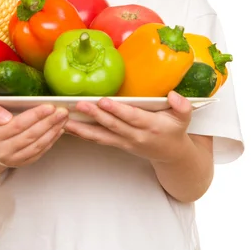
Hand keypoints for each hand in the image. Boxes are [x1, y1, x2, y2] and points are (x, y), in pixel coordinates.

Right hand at [0, 103, 68, 168]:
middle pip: (31, 136)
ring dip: (53, 131)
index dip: (36, 116)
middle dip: (50, 122)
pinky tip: (58, 130)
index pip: (18, 125)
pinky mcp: (20, 163)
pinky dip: (51, 142)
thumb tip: (6, 117)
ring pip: (37, 145)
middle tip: (62, 111)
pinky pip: (38, 153)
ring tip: (63, 119)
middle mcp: (3, 152)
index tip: (50, 106)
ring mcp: (12, 160)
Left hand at [64, 91, 192, 162]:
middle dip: (95, 115)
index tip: (103, 102)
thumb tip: (174, 95)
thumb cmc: (174, 130)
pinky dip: (83, 134)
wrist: (172, 154)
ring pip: (101, 135)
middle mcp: (136, 136)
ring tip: (66, 121)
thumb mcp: (184, 117)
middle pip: (113, 125)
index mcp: (151, 126)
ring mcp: (125, 142)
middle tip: (80, 105)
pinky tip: (69, 128)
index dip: (117, 110)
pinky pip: (98, 139)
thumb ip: (182, 106)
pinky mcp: (117, 144)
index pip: (131, 117)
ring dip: (82, 128)